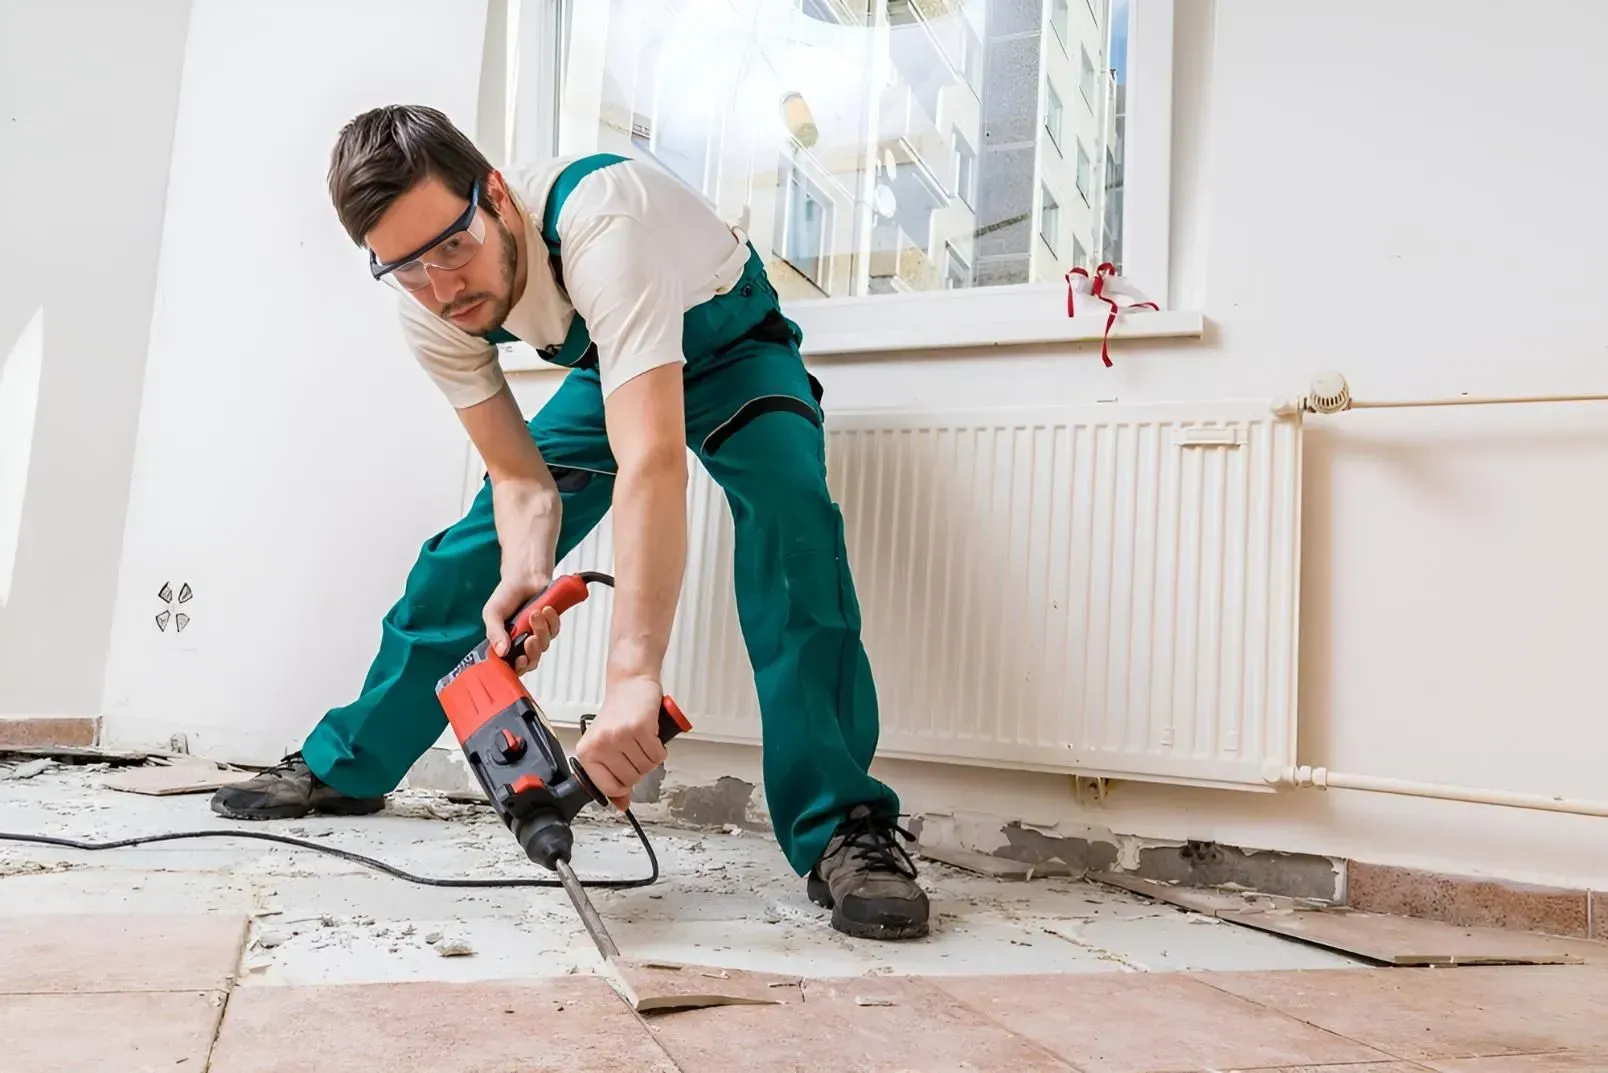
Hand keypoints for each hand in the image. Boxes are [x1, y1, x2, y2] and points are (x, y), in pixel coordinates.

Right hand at [482, 575, 561, 673]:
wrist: (524, 576)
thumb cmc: (506, 595)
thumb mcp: (493, 613)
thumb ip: (494, 633)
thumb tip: (501, 653)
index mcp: (505, 644)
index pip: (513, 665)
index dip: (519, 667)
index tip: (520, 660)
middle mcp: (521, 642)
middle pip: (532, 660)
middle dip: (533, 651)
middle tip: (530, 638)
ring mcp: (537, 635)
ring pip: (544, 645)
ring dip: (541, 630)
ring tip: (535, 612)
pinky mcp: (550, 626)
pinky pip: (554, 630)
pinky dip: (552, 621)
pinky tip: (545, 609)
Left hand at [574, 676, 667, 810]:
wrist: (630, 684)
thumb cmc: (618, 714)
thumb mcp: (607, 747)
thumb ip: (613, 778)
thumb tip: (621, 805)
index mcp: (588, 753)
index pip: (609, 788)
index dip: (624, 783)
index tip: (626, 770)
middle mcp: (601, 745)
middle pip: (631, 779)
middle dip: (639, 768)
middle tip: (635, 749)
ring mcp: (620, 736)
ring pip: (646, 768)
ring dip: (650, 757)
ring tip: (643, 740)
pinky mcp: (640, 728)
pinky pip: (657, 755)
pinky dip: (660, 749)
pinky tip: (652, 735)